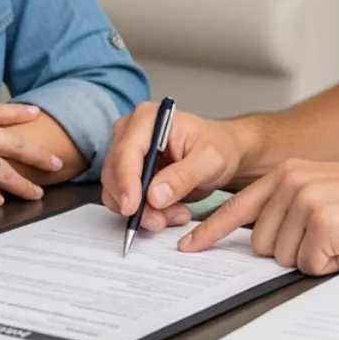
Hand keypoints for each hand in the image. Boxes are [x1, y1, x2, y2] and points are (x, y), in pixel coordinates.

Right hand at [100, 103, 248, 230]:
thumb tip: (154, 195)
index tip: (132, 208)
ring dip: (143, 212)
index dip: (126, 181)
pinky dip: (144, 213)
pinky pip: (125, 200)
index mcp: (148, 119)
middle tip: (162, 220)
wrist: (223, 153)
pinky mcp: (129, 174)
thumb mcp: (210, 160)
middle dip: (137, 203)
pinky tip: (169, 212)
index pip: (126, 151)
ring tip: (176, 214)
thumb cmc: (218, 146)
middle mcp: (131, 133)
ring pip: (117, 192)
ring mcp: (128, 154)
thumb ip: (184, 176)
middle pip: (115, 174)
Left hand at [179, 160, 338, 275]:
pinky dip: (330, 264)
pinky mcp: (324, 223)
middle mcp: (291, 182)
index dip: (210, 231)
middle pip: (261, 244)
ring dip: (313, 257)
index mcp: (287, 173)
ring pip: (285, 258)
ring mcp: (306, 201)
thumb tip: (260, 237)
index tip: (188, 247)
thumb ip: (288, 203)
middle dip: (291, 250)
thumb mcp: (322, 188)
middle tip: (324, 235)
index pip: (237, 207)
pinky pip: (311, 266)